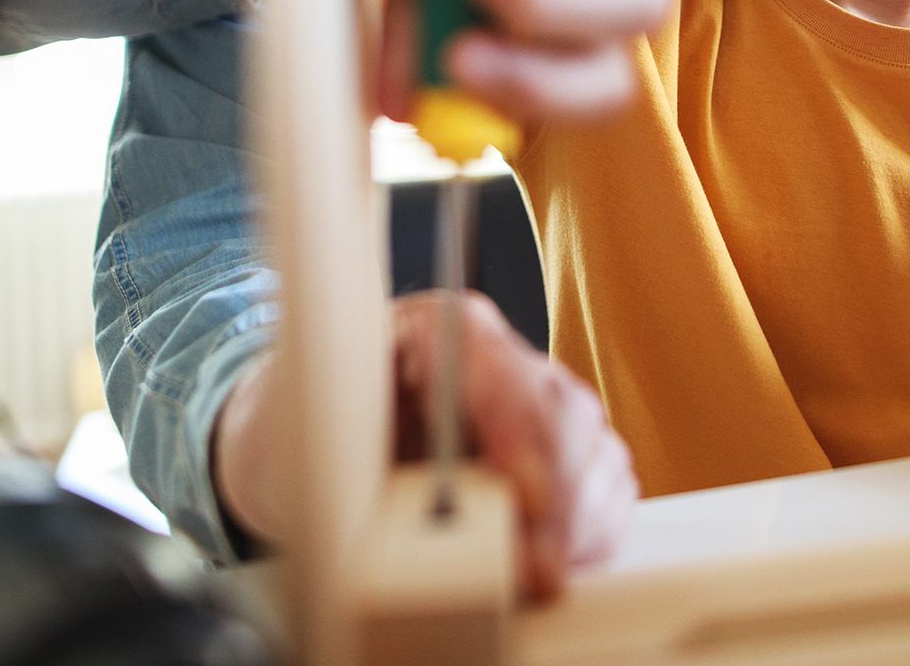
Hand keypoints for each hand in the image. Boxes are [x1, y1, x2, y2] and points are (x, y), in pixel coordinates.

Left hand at [211, 293, 635, 596]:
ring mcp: (539, 399)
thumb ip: (355, 456)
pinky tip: (559, 563)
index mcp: (434, 328)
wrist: (313, 442)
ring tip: (538, 580)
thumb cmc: (305, 429)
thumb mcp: (309, 435)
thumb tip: (402, 514)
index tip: (524, 496)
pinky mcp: (565, 447)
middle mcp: (499, 356)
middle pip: (558, 412)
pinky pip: (605, 484)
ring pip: (592, 450)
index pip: (492, 363)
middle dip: (555, 501)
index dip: (516, 428)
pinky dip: (590, 533)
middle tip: (536, 574)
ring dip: (576, 525)